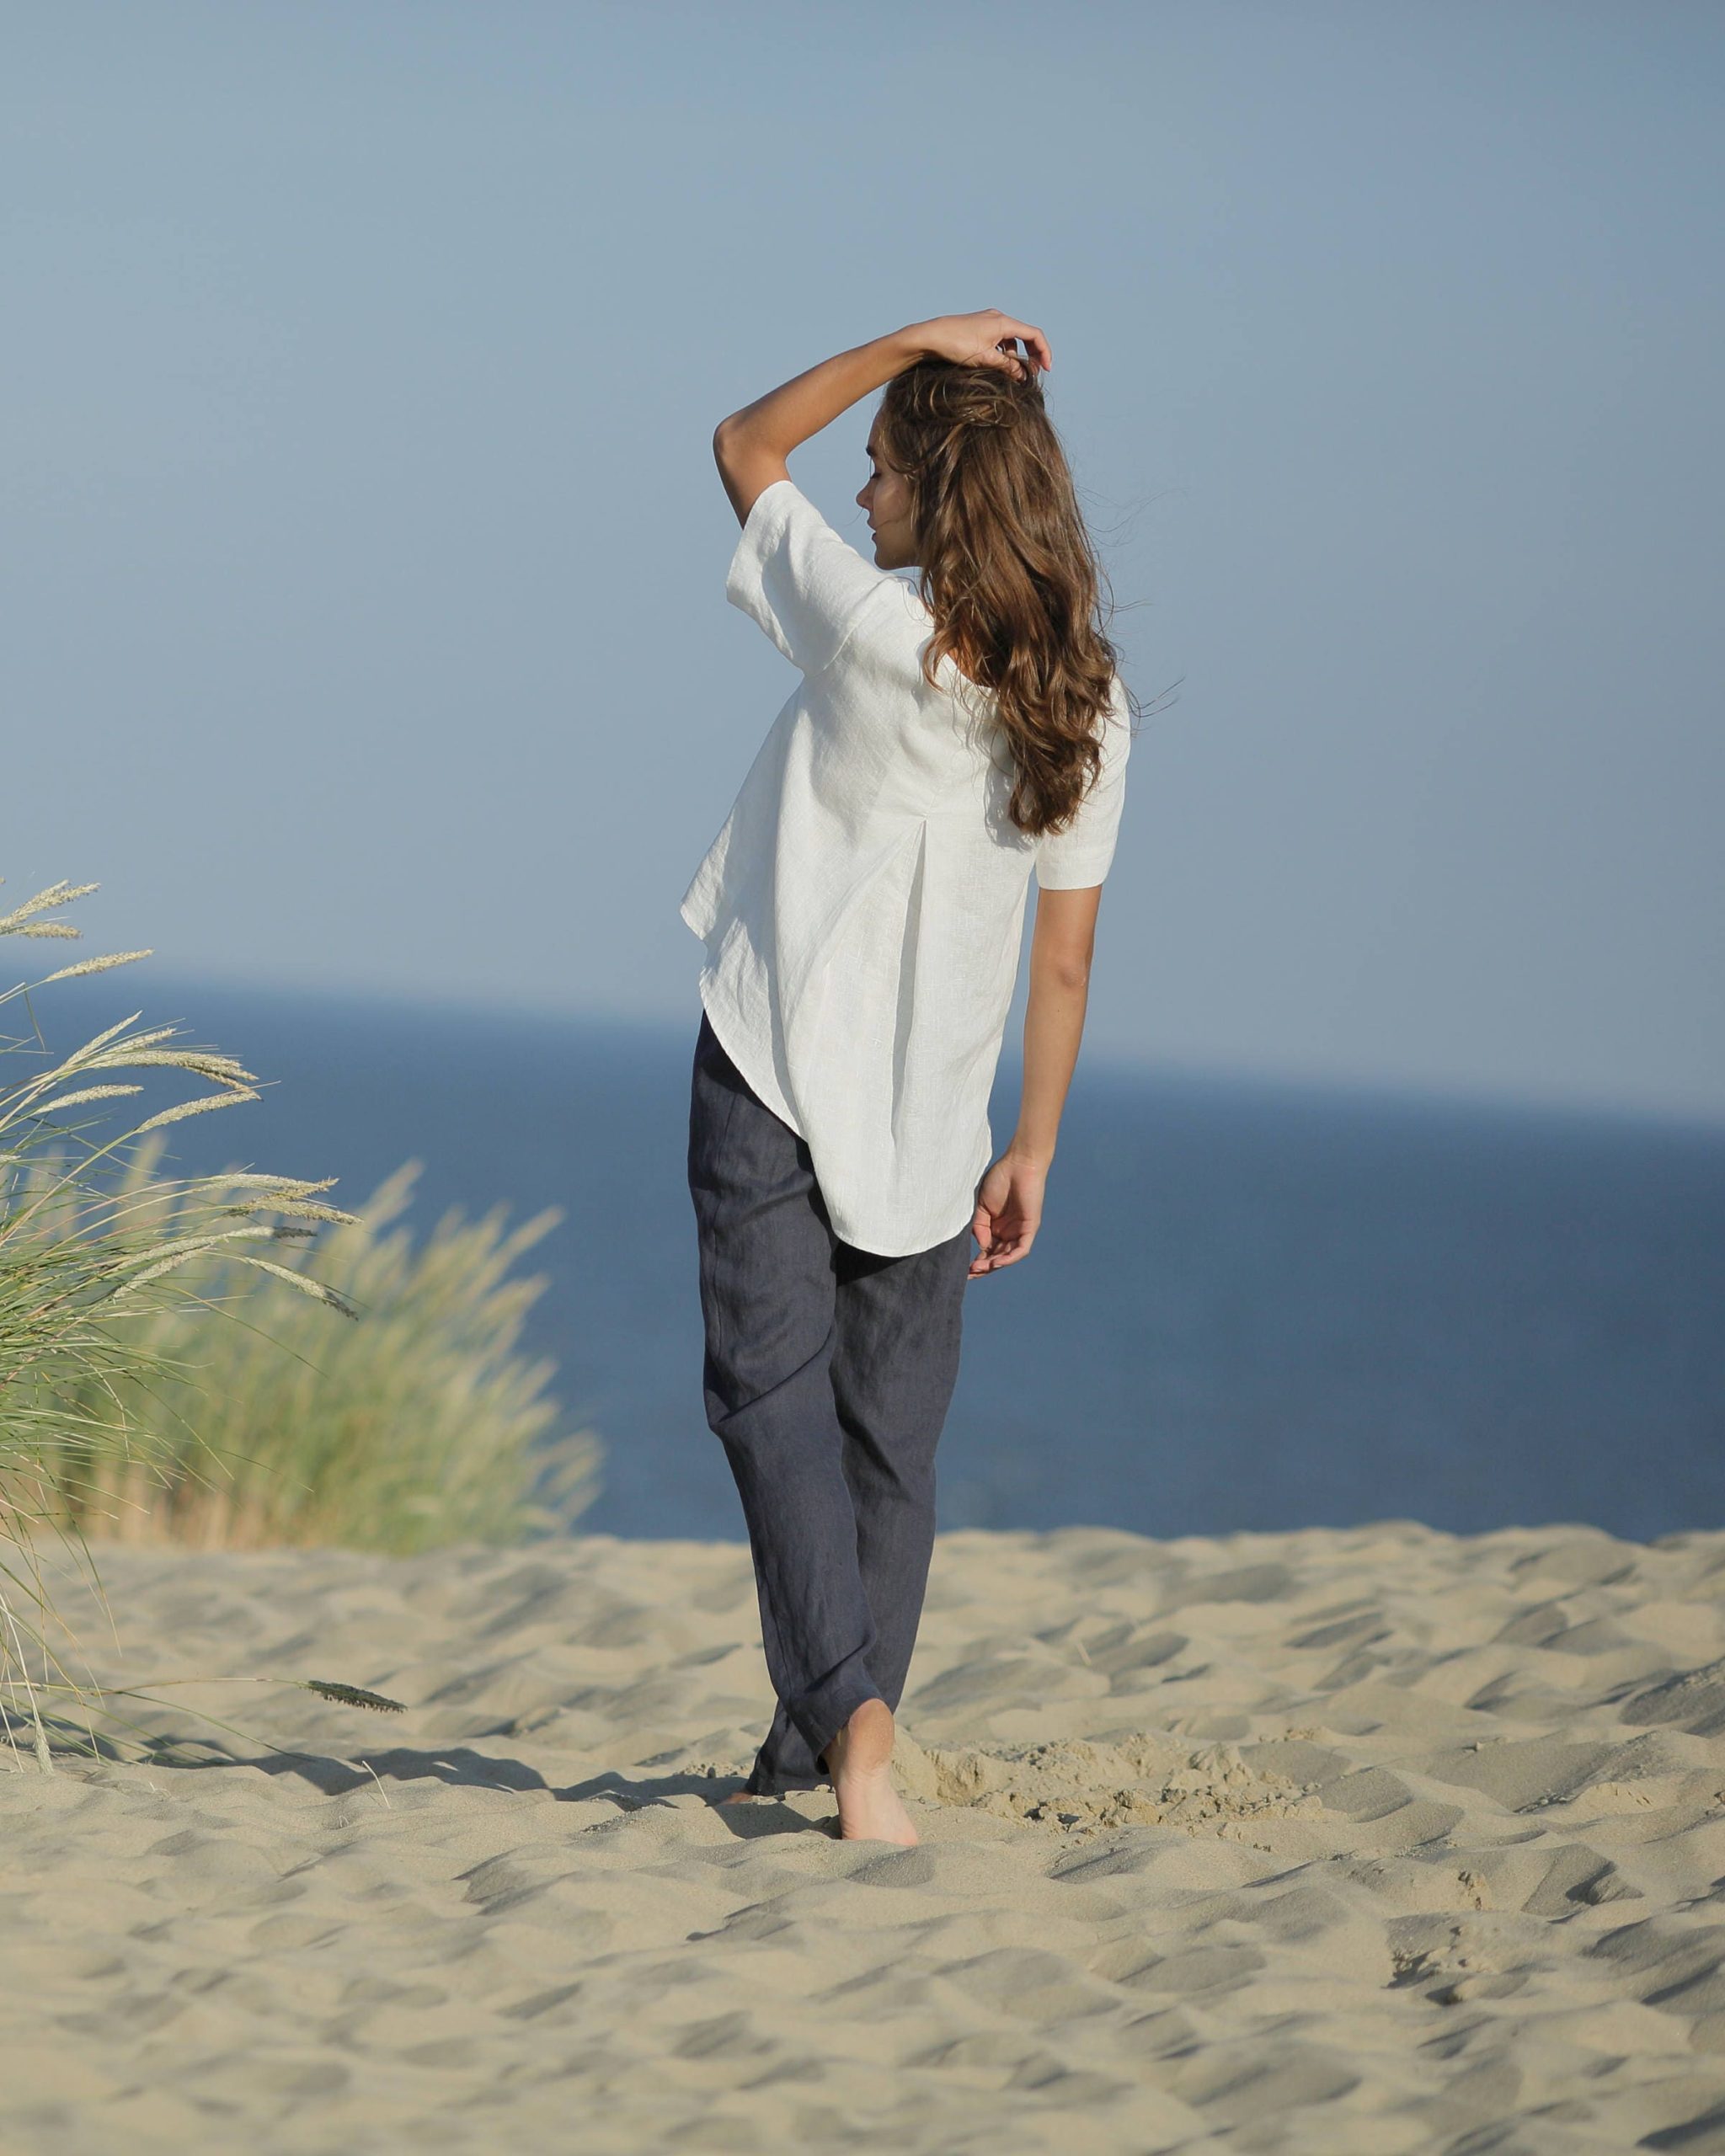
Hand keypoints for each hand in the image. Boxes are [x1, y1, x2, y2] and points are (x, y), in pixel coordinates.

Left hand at [910, 309, 1051, 380]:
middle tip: (1032, 373)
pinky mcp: (978, 327)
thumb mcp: (985, 359)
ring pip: (1011, 338)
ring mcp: (987, 321)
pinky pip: (999, 338)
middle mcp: (998, 318)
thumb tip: (1023, 375)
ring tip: (1013, 372)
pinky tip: (997, 363)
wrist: (930, 337)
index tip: (1046, 369)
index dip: (1044, 352)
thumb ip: (1008, 366)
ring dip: (1017, 355)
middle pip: (1025, 335)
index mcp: (1003, 322)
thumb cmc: (956, 345)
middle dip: (1032, 354)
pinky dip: (1004, 351)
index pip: (1034, 334)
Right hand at [968, 1150, 1047, 1274]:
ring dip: (993, 1265)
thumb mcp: (981, 1206)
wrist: (1018, 1164)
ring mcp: (1019, 1231)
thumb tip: (981, 1247)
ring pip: (1007, 1256)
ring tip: (979, 1268)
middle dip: (983, 1268)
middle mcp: (1008, 1232)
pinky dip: (1009, 1258)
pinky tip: (996, 1262)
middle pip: (996, 1257)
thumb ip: (979, 1227)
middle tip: (969, 1274)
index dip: (976, 1262)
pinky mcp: (1030, 1228)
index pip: (986, 1250)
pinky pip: (1021, 1249)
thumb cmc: (999, 1180)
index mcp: (996, 1227)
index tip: (962, 1269)